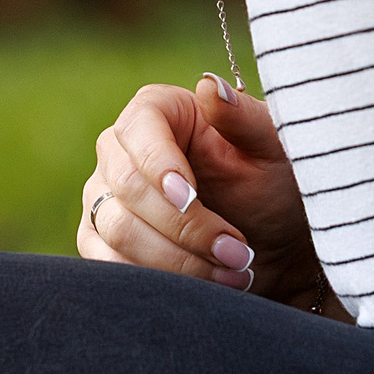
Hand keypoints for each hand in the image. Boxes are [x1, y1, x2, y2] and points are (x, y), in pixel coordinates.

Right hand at [77, 75, 345, 320]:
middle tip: (236, 252)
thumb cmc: (275, 186)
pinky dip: (154, 279)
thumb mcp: (274, 150)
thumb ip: (244, 118)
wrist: (270, 243)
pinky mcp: (98, 240)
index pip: (139, 128)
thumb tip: (208, 87)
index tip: (191, 198)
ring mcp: (102, 198)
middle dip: (183, 226)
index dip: (159, 164)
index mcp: (159, 113)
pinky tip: (200, 287)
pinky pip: (107, 263)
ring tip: (232, 274)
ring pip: (118, 231)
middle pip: (126, 187)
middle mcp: (119, 153)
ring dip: (176, 260)